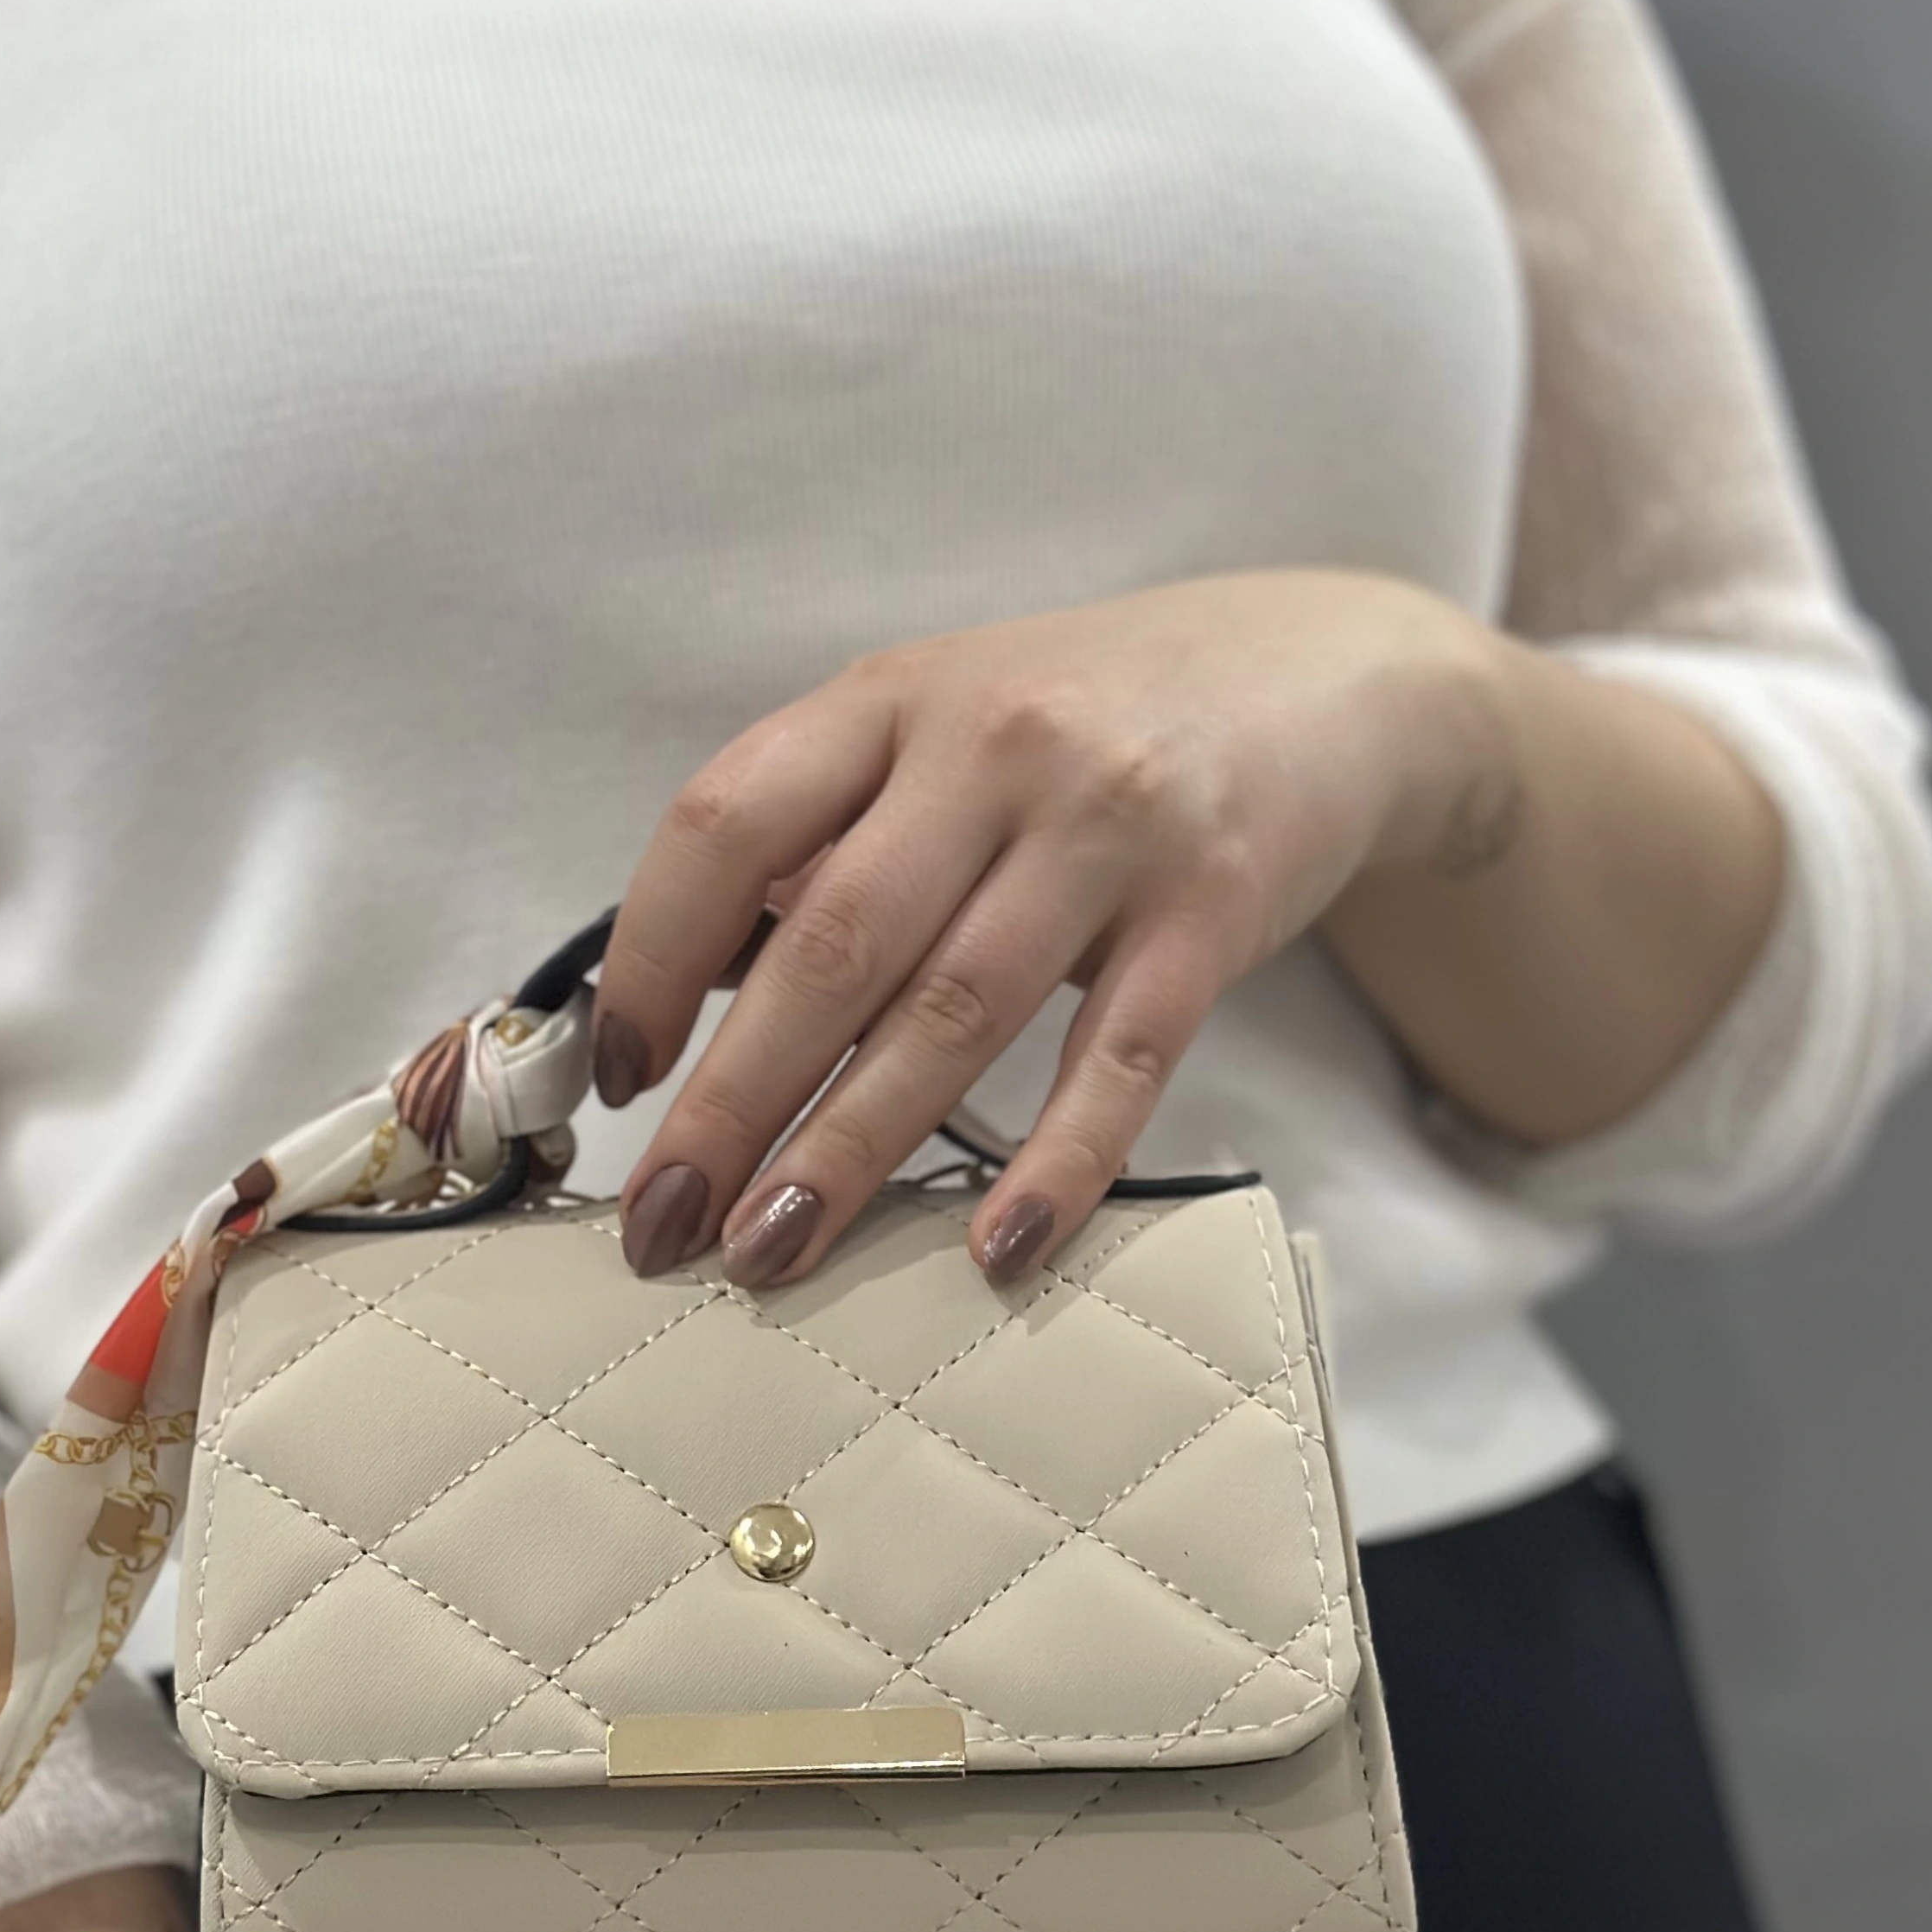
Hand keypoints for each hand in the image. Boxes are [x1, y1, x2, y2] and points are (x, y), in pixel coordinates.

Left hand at [597, 569, 1513, 1289]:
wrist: (1315, 676)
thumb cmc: (1084, 725)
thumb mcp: (936, 733)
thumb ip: (823, 842)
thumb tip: (690, 1007)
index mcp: (888, 701)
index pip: (724, 822)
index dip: (650, 957)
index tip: (616, 1078)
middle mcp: (990, 747)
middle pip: (829, 944)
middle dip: (730, 1103)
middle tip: (663, 1225)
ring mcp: (1108, 826)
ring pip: (952, 1013)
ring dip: (849, 1151)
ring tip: (769, 1254)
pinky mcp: (1210, 909)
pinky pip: (1118, 1061)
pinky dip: (1053, 1164)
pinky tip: (994, 1250)